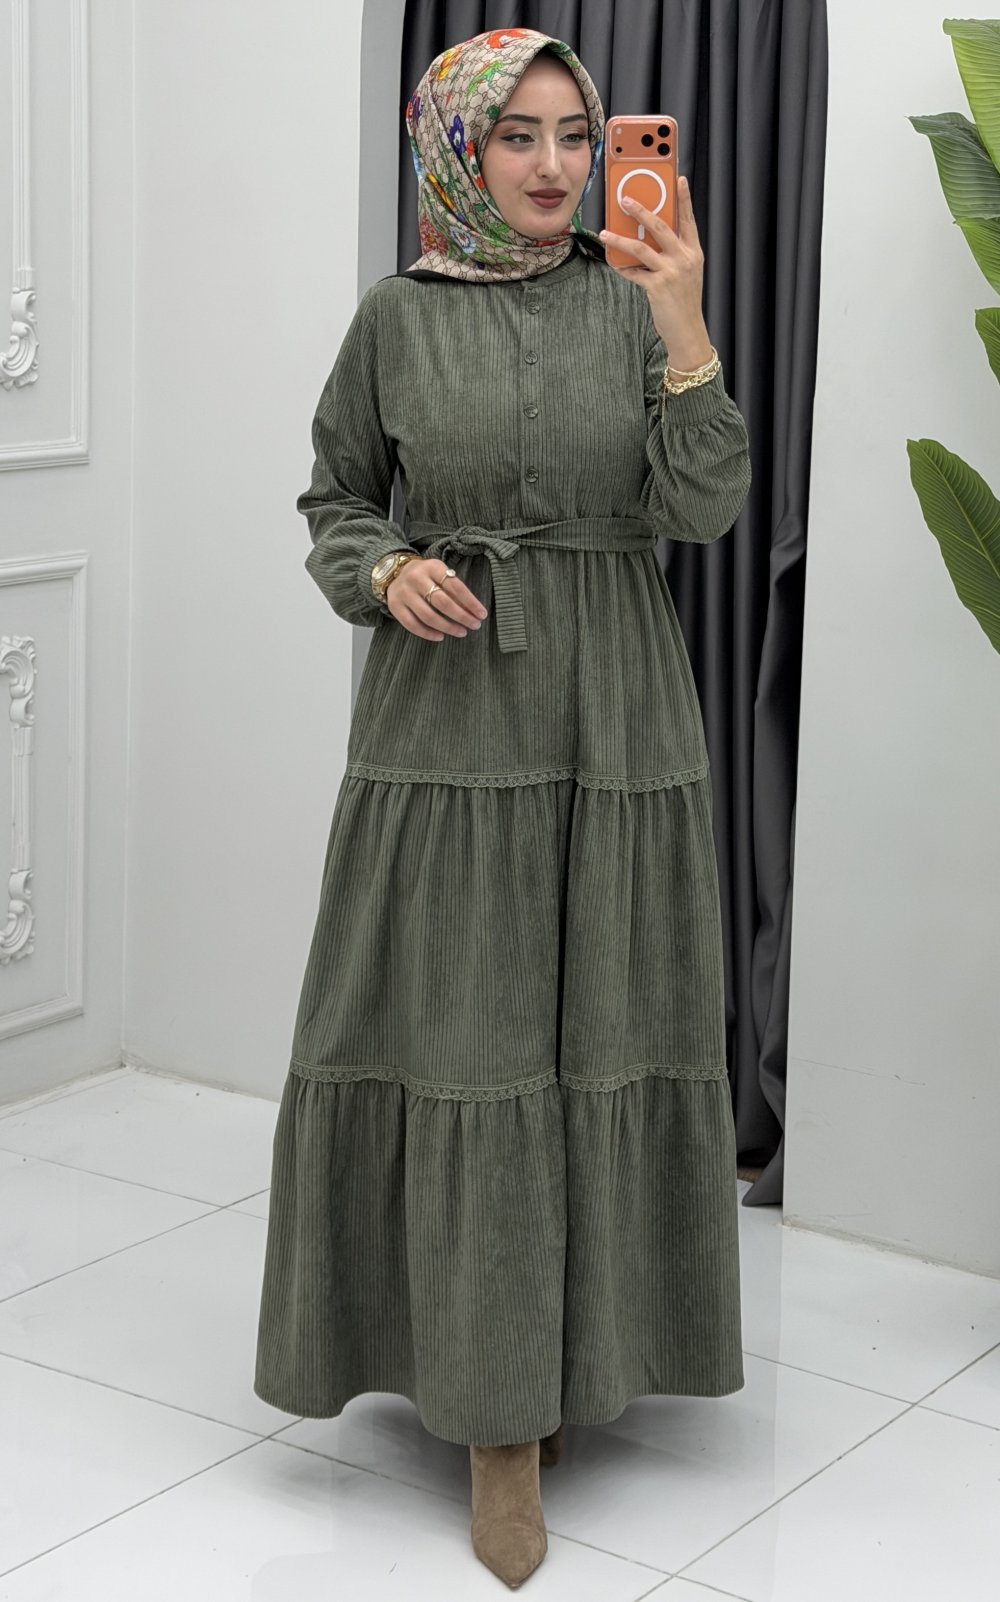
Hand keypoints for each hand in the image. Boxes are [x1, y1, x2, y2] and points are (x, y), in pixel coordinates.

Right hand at [387, 558, 488, 641]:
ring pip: (428, 616)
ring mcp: (404, 593)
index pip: (455, 586)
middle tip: (474, 625)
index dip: (470, 602)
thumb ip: (454, 588)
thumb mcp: (440, 573)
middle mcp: (416, 578)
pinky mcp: (395, 606)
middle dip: (461, 616)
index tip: (481, 614)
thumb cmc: (426, 576)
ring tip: (461, 632)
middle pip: (442, 602)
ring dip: (447, 627)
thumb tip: (473, 610)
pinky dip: (428, 633)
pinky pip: (412, 624)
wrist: (395, 573)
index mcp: (432, 567)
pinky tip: (440, 637)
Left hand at [599, 175, 711, 365]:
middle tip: (625, 199)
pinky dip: (622, 267)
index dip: (684, 198)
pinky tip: (613, 262)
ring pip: (641, 248)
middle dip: (641, 209)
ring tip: (605, 233)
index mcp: (693, 251)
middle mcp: (684, 258)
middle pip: (660, 226)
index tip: (679, 179)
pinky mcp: (657, 287)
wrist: (687, 330)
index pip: (688, 219)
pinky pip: (634, 272)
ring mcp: (671, 272)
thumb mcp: (685, 272)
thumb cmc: (683, 300)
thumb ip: (672, 254)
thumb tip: (647, 239)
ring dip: (620, 239)